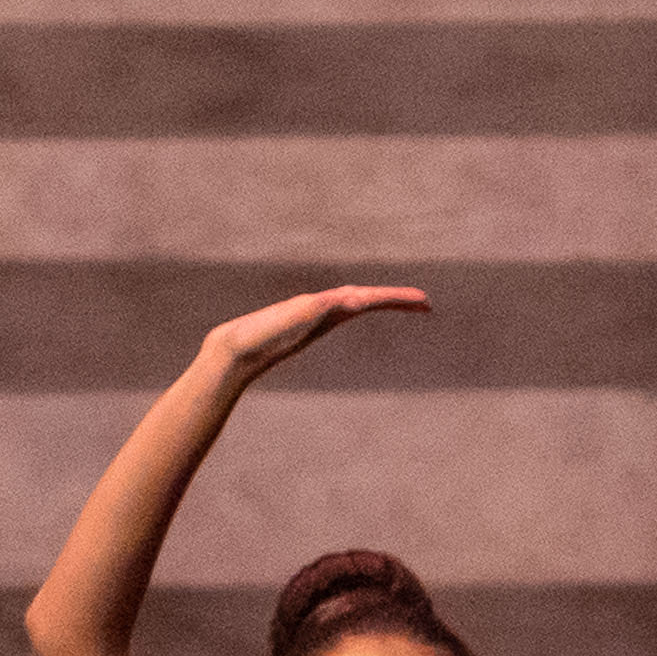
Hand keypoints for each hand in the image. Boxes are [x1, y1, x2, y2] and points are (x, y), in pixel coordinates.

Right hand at [198, 283, 425, 379]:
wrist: (230, 356)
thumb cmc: (258, 344)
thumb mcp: (289, 325)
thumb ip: (313, 310)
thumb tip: (339, 299)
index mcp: (329, 314)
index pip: (371, 301)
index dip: (398, 299)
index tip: (426, 302)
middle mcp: (323, 314)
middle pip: (367, 301)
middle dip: (395, 301)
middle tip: (424, 302)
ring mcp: (309, 317)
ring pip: (351, 303)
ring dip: (374, 302)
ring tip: (394, 302)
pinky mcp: (294, 317)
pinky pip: (329, 306)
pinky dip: (348, 302)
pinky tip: (350, 304)